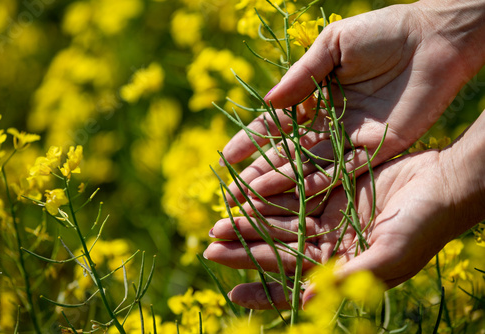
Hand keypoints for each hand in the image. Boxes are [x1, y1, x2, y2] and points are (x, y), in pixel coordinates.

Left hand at [205, 144, 484, 308]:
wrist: (443, 183)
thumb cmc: (423, 226)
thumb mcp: (389, 256)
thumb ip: (349, 277)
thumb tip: (307, 301)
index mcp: (340, 265)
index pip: (293, 283)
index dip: (262, 290)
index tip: (232, 294)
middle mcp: (328, 241)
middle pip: (278, 247)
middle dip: (244, 247)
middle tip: (209, 244)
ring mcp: (327, 211)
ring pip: (279, 218)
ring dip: (250, 220)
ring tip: (218, 221)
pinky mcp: (329, 183)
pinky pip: (291, 188)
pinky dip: (268, 191)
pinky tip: (244, 191)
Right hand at [223, 0, 484, 204]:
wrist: (433, 39)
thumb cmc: (382, 33)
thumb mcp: (333, 45)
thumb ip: (302, 75)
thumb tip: (268, 102)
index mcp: (315, 97)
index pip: (275, 125)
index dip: (251, 141)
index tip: (227, 158)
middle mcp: (328, 123)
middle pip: (287, 152)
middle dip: (259, 172)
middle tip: (232, 192)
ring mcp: (350, 139)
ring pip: (309, 167)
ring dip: (281, 184)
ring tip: (252, 199)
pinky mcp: (375, 150)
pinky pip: (342, 170)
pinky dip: (316, 183)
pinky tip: (293, 195)